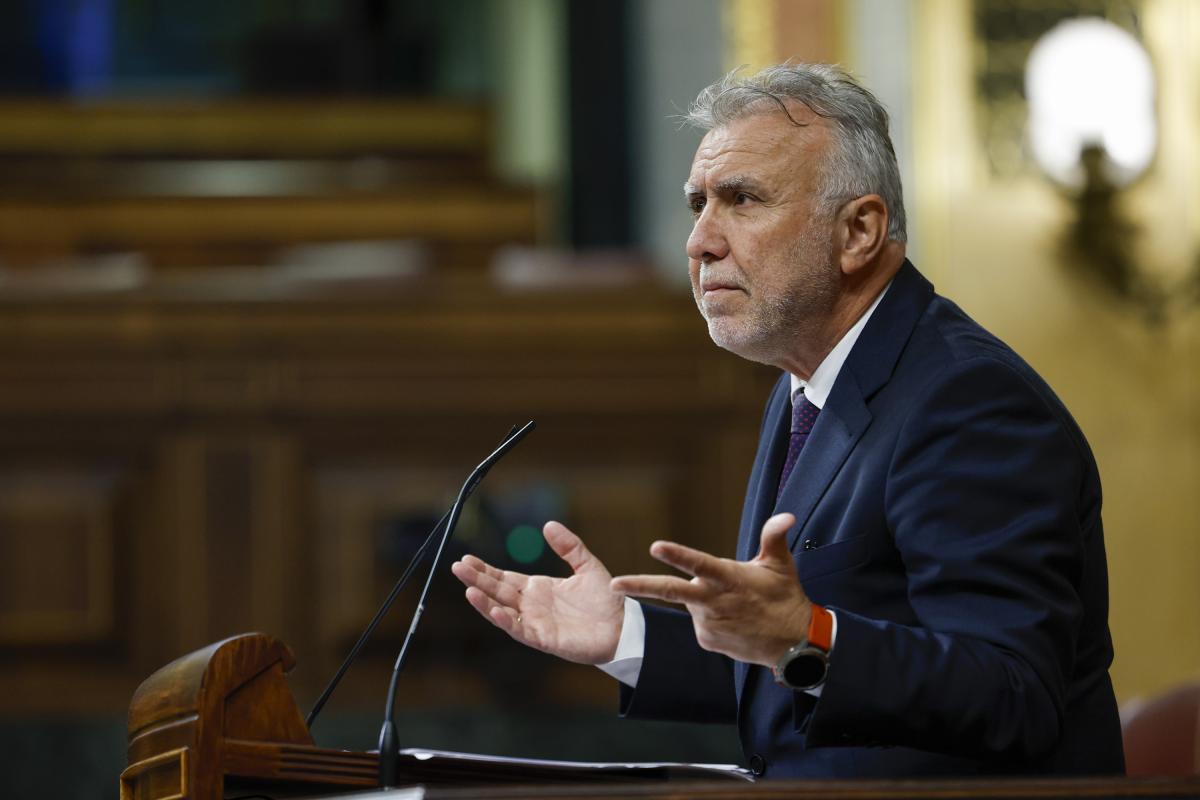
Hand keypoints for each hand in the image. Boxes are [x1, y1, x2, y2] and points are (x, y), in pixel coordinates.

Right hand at [450, 521, 624, 664]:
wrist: (624, 627)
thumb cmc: (606, 600)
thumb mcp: (587, 565)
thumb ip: (569, 546)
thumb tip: (549, 524)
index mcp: (538, 588)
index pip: (504, 578)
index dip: (485, 569)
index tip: (466, 558)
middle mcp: (531, 606)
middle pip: (497, 591)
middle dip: (477, 579)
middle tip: (457, 567)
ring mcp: (535, 623)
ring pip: (502, 611)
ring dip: (484, 602)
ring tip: (468, 589)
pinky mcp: (544, 639)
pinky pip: (519, 630)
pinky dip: (505, 621)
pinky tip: (494, 610)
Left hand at [609, 513, 810, 666]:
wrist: (792, 644)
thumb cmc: (785, 598)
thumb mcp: (780, 565)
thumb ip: (774, 537)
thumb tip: (787, 515)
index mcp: (729, 578)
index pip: (699, 564)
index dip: (678, 556)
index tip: (656, 547)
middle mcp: (713, 601)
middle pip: (671, 592)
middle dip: (640, 586)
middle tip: (613, 584)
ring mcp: (708, 624)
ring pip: (691, 602)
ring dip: (703, 598)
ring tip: (735, 603)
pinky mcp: (705, 640)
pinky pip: (698, 621)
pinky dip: (709, 616)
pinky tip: (731, 619)